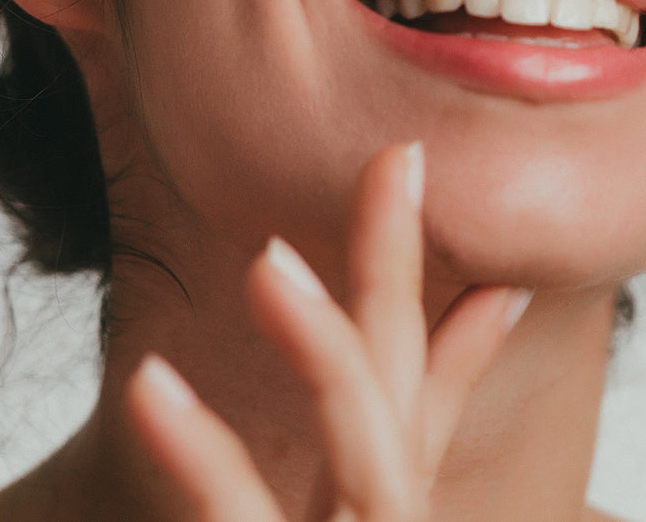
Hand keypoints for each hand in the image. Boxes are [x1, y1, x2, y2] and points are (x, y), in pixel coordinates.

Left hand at [121, 142, 532, 520]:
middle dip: (395, 275)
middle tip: (395, 158)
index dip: (409, 270)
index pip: (413, 383)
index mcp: (384, 508)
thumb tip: (492, 301)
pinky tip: (153, 384)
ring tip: (269, 260)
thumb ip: (422, 412)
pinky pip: (243, 519)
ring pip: (368, 450)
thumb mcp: (363, 508)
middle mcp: (379, 520)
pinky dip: (206, 456)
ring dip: (326, 346)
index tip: (406, 160)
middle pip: (396, 394)